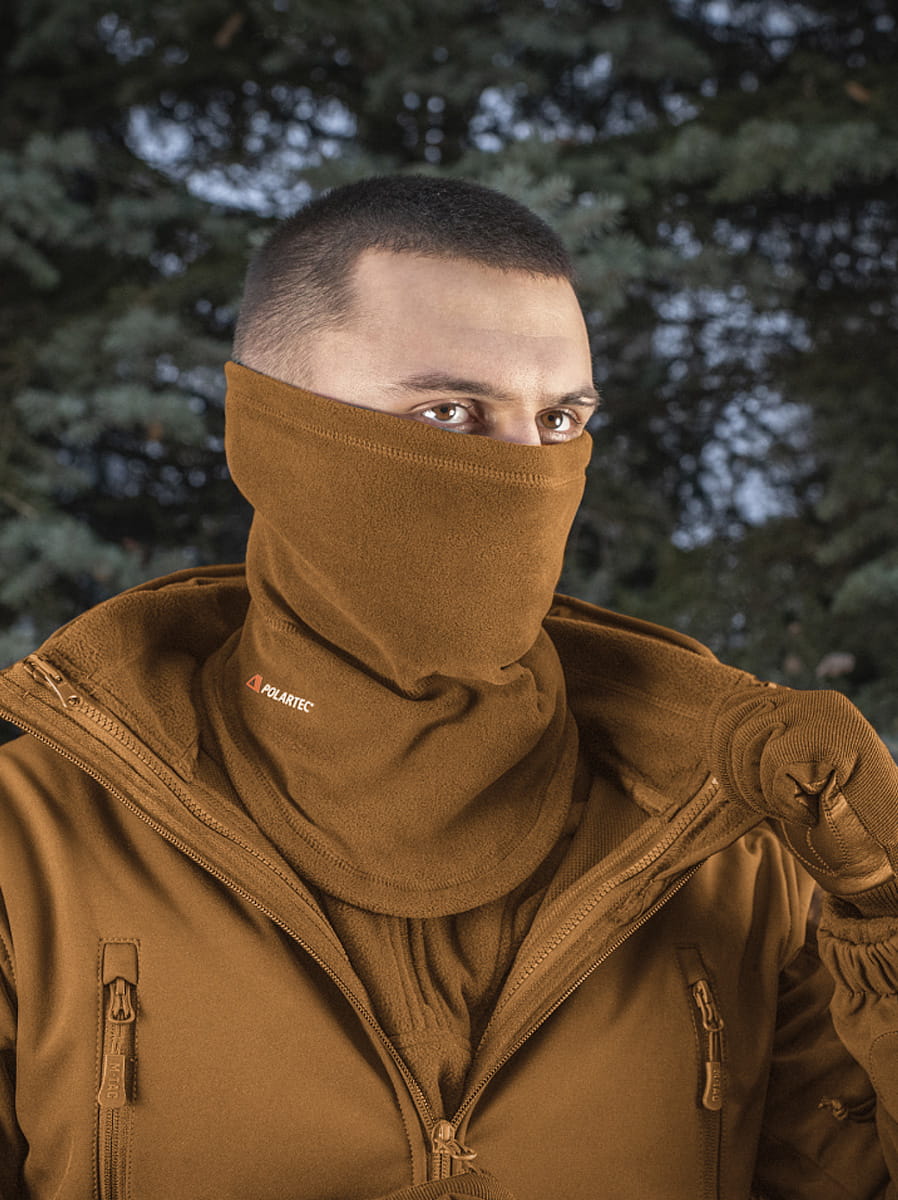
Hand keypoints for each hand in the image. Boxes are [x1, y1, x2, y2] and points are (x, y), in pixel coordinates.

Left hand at [708, 683, 897, 910]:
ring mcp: (825, 715)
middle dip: (734, 775)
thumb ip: (759, 749)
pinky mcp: (832, 737)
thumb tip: (709, 736)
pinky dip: (783, 800)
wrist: (882, 857)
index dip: (717, 745)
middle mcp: (815, 701)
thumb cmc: (833, 823)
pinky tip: (809, 813)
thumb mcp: (788, 776)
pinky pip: (775, 764)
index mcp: (803, 705)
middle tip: (764, 806)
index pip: (732, 705)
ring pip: (749, 742)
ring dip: (761, 791)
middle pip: (731, 722)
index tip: (730, 783)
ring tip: (793, 810)